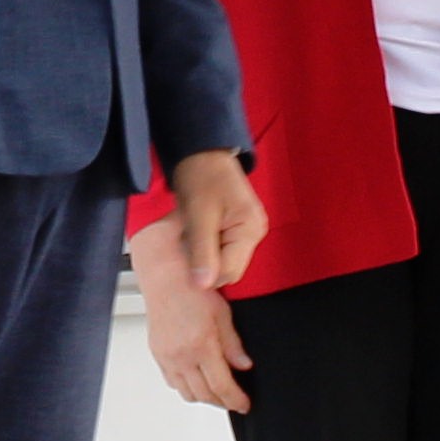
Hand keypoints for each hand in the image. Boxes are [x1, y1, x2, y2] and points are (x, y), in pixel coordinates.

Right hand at [132, 219, 250, 411]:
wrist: (165, 280)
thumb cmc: (192, 290)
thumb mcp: (223, 315)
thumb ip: (234, 345)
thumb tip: (244, 365)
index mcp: (201, 345)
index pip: (222, 386)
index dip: (235, 400)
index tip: (244, 404)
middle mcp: (182, 356)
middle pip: (205, 395)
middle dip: (222, 402)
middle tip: (234, 401)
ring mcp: (168, 358)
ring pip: (187, 393)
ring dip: (204, 398)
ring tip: (217, 393)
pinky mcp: (158, 355)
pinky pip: (173, 382)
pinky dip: (187, 388)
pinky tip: (196, 381)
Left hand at [165, 149, 265, 290]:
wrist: (201, 154)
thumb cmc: (201, 177)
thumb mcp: (198, 216)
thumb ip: (202, 252)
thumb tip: (203, 286)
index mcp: (250, 229)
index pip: (228, 272)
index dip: (203, 270)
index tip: (184, 253)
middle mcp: (255, 233)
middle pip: (228, 269)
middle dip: (204, 262)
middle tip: (187, 240)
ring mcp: (247, 231)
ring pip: (223, 261)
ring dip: (204, 254)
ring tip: (192, 233)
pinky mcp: (238, 229)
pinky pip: (222, 250)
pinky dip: (206, 246)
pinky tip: (197, 232)